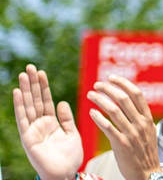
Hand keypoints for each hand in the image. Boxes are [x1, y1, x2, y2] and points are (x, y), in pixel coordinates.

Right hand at [12, 64, 82, 179]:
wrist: (65, 174)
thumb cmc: (70, 157)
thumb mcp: (72, 134)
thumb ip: (66, 118)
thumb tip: (61, 102)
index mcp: (52, 123)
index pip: (47, 101)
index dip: (44, 87)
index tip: (42, 72)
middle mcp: (40, 125)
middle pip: (36, 100)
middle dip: (33, 84)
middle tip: (30, 67)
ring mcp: (33, 130)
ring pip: (29, 106)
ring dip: (26, 90)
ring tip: (24, 74)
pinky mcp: (28, 137)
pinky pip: (23, 118)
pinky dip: (20, 105)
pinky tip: (18, 92)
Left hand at [87, 76, 161, 179]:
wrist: (146, 173)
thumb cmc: (144, 152)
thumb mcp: (148, 131)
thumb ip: (140, 117)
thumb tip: (130, 101)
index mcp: (147, 118)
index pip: (136, 94)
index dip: (123, 83)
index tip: (112, 77)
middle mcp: (140, 123)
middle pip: (124, 99)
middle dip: (109, 88)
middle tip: (97, 84)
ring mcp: (131, 133)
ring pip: (114, 110)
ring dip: (100, 100)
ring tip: (90, 94)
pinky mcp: (121, 144)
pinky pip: (108, 127)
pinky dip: (98, 118)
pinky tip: (91, 112)